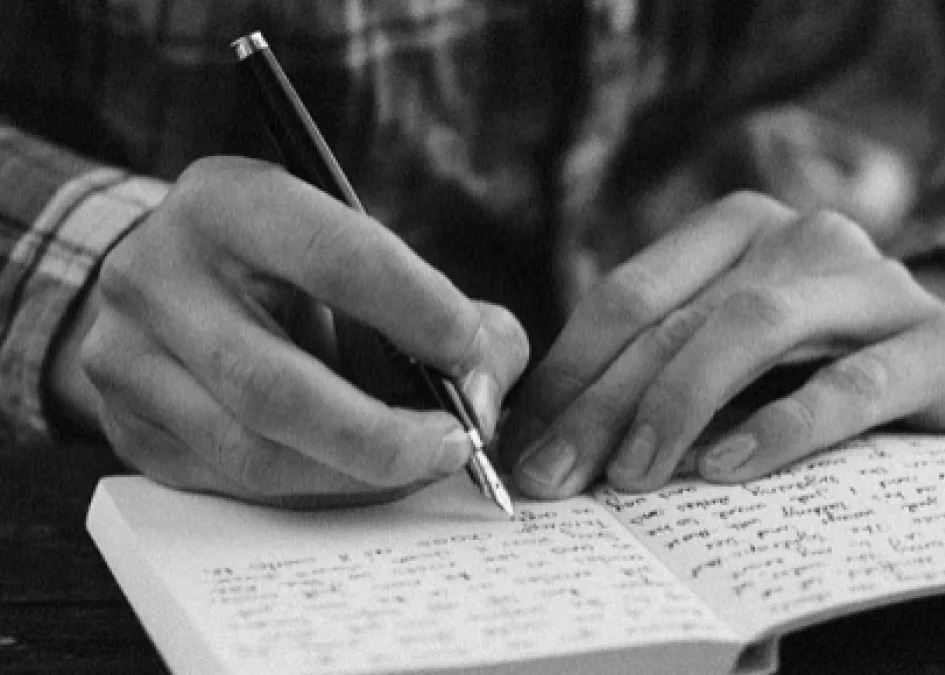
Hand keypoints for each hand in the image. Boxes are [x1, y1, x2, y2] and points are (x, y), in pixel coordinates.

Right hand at [49, 157, 527, 506]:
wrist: (180, 279)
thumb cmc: (303, 266)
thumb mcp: (368, 249)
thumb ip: (454, 313)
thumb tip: (482, 400)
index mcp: (228, 201)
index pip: (336, 258)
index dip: (420, 312)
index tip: (472, 356)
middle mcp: (156, 274)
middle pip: (275, 386)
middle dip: (383, 435)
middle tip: (455, 447)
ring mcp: (127, 356)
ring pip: (251, 452)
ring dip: (354, 475)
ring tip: (418, 462)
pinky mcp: (126, 424)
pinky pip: (230, 483)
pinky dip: (312, 489)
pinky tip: (357, 472)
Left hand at [503, 192, 944, 497]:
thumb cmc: (826, 360)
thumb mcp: (736, 351)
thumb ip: (660, 371)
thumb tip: (550, 439)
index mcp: (739, 228)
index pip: (629, 295)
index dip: (567, 372)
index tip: (523, 445)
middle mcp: (803, 236)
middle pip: (677, 319)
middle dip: (601, 404)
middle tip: (553, 478)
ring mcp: (875, 282)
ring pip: (754, 328)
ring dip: (676, 405)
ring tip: (630, 477)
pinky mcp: (939, 342)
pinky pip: (853, 384)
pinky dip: (782, 426)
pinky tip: (728, 467)